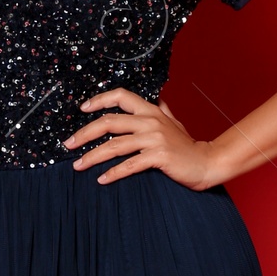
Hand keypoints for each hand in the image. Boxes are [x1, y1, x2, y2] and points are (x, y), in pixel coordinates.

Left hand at [64, 88, 222, 187]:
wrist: (207, 162)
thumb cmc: (187, 145)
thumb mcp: (174, 123)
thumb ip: (162, 110)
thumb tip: (157, 97)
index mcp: (151, 111)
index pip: (121, 96)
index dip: (100, 100)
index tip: (83, 109)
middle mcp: (151, 121)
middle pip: (109, 122)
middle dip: (84, 133)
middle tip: (68, 144)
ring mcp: (154, 139)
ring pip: (115, 145)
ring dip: (92, 156)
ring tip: (78, 166)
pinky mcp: (159, 157)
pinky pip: (129, 165)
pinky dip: (113, 173)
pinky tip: (101, 179)